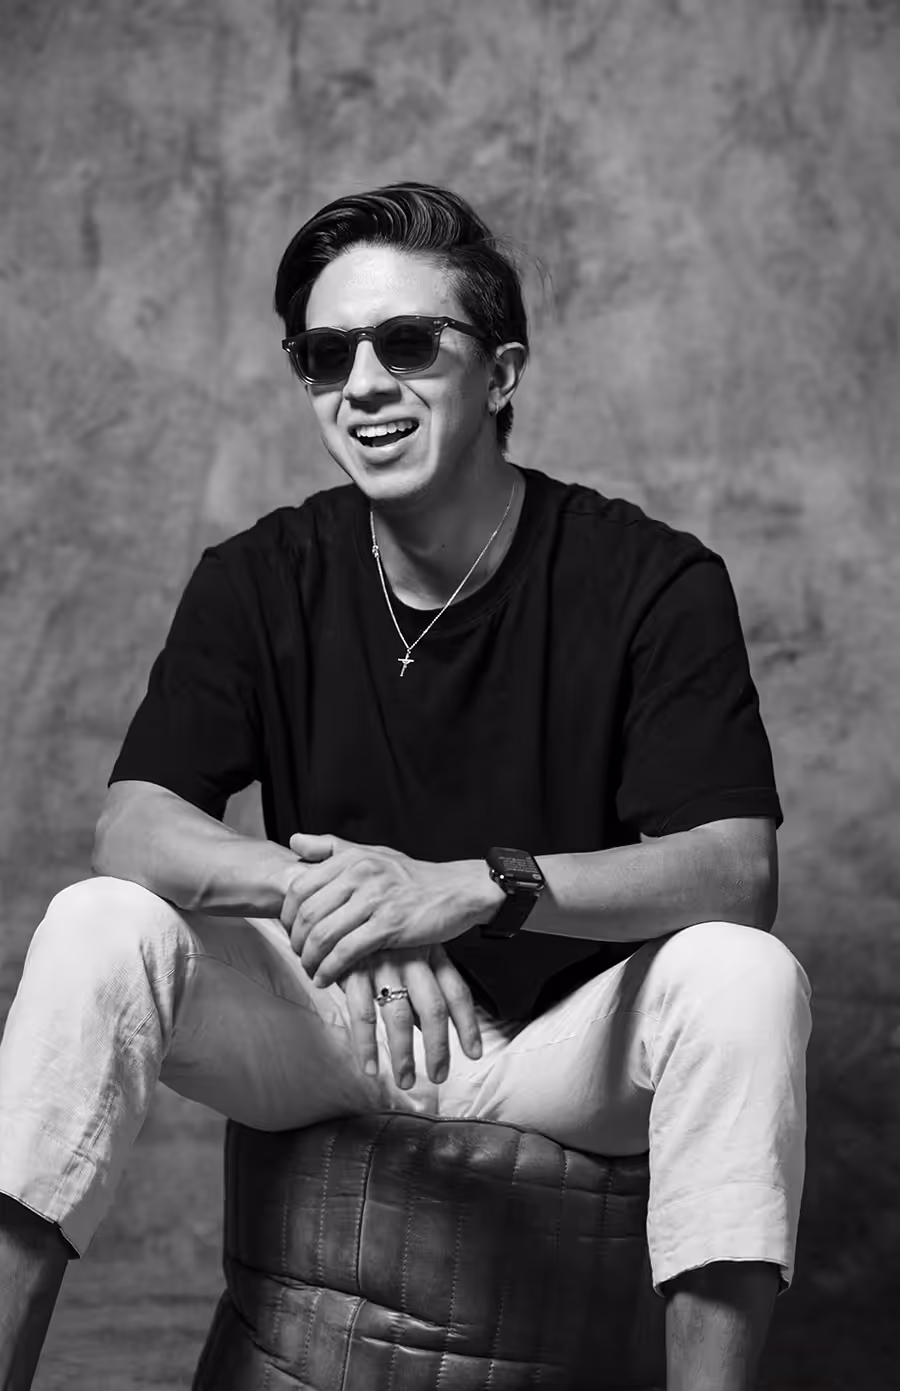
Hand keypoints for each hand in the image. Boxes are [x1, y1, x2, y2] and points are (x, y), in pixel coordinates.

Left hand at [281, 832, 498, 985]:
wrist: (460, 890)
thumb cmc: (414, 877)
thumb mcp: (373, 853)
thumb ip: (331, 847)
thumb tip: (294, 841)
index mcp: (352, 858)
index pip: (300, 887)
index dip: (286, 914)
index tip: (289, 931)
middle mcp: (360, 874)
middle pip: (307, 913)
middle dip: (296, 941)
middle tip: (298, 956)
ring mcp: (375, 900)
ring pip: (323, 934)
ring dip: (310, 959)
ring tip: (311, 970)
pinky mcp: (390, 925)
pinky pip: (347, 951)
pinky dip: (330, 969)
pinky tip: (327, 979)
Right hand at [340, 945, 483, 1089]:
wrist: (341, 907)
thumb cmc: (381, 934)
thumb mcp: (411, 948)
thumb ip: (421, 984)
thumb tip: (427, 1027)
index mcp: (431, 952)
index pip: (457, 992)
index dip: (468, 1025)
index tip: (474, 1053)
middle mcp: (411, 959)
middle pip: (434, 1009)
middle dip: (438, 1048)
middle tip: (439, 1076)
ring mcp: (383, 964)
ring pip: (400, 1017)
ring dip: (404, 1054)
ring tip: (406, 1080)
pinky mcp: (353, 970)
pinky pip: (362, 1014)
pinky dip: (366, 1044)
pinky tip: (370, 1066)